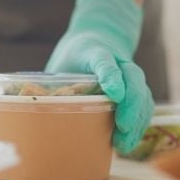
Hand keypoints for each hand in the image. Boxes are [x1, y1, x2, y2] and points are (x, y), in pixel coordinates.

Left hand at [46, 0, 153, 153]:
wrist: (99, 36)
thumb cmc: (74, 55)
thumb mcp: (60, 63)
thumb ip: (52, 84)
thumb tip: (34, 113)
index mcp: (95, 51)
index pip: (105, 61)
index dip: (110, 76)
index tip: (113, 94)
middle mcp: (118, 60)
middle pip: (132, 78)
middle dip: (131, 104)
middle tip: (122, 127)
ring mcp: (130, 73)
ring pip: (143, 92)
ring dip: (137, 119)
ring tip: (123, 143)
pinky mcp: (136, 86)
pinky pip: (144, 103)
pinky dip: (140, 122)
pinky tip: (129, 140)